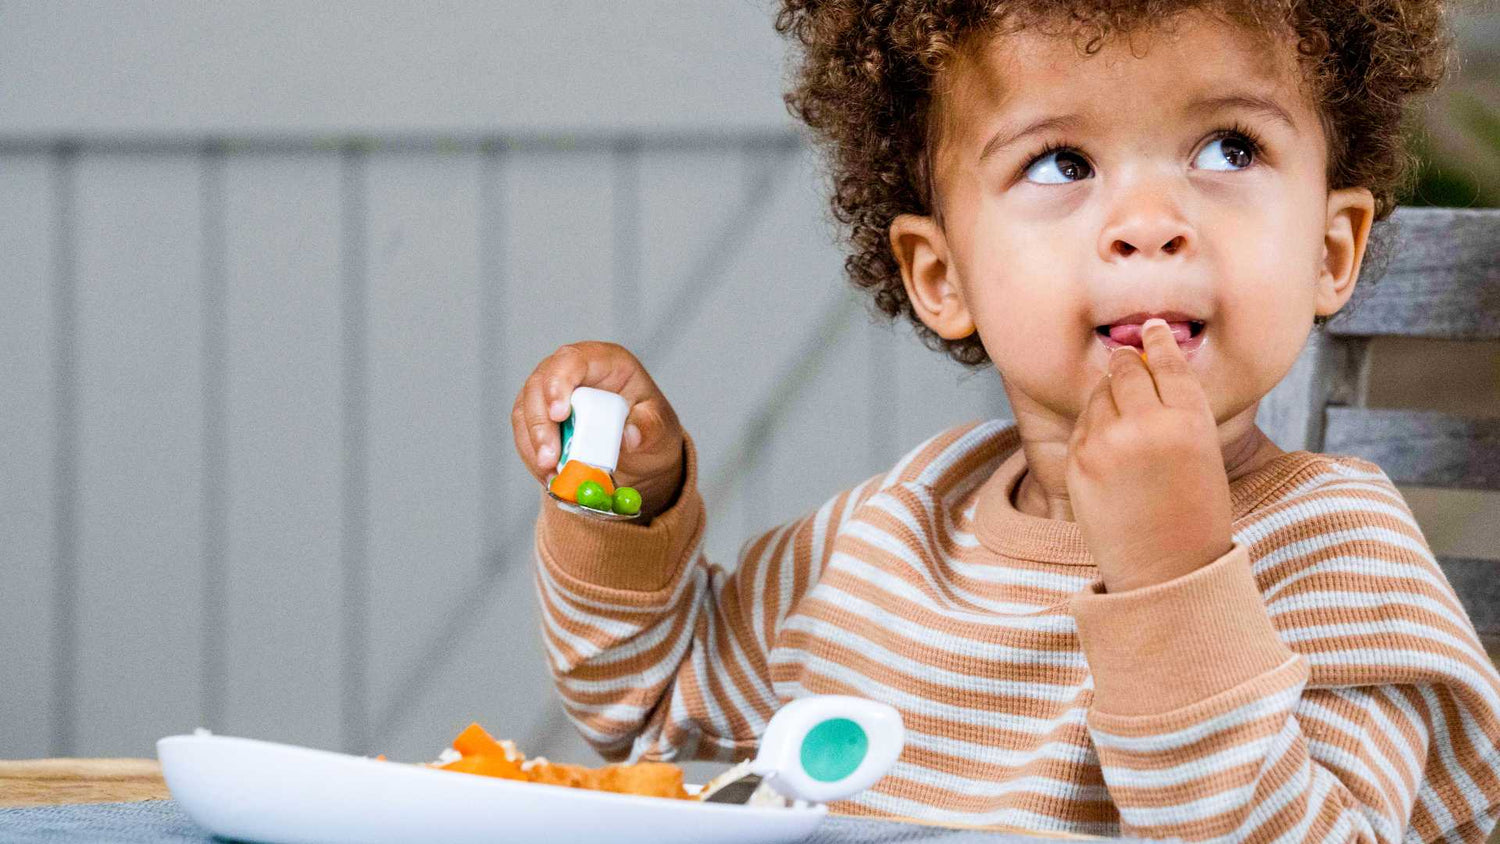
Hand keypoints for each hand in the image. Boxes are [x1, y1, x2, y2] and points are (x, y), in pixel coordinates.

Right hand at [512, 341, 685, 520]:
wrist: (640, 452)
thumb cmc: (650, 429)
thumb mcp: (661, 429)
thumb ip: (649, 429)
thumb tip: (628, 436)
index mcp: (605, 362)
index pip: (572, 359)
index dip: (559, 383)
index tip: (559, 415)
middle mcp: (573, 371)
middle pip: (539, 384)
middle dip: (540, 425)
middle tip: (551, 460)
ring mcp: (552, 393)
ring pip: (525, 409)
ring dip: (533, 445)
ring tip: (551, 475)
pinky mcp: (540, 417)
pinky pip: (524, 432)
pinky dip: (532, 457)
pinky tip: (548, 476)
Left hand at [1065, 319, 1233, 592]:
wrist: (1166, 571)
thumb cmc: (1194, 514)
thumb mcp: (1204, 454)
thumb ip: (1179, 411)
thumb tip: (1150, 366)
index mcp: (1189, 421)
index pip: (1168, 362)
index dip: (1159, 341)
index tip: (1153, 328)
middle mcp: (1146, 425)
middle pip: (1127, 368)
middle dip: (1128, 362)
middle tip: (1129, 360)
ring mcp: (1106, 442)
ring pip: (1100, 391)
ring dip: (1110, 391)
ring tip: (1123, 411)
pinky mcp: (1079, 459)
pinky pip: (1083, 421)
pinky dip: (1094, 420)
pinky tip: (1109, 437)